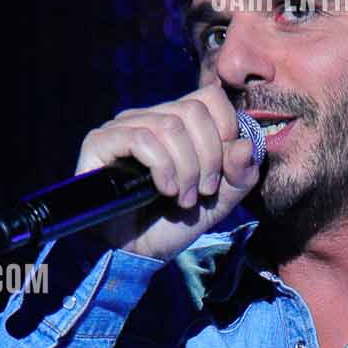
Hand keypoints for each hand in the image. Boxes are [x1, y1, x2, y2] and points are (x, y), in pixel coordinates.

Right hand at [77, 81, 264, 262]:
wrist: (140, 251)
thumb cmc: (175, 222)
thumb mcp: (220, 200)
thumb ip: (240, 175)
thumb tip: (246, 145)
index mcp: (179, 121)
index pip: (210, 96)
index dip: (226, 128)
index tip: (223, 168)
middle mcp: (150, 117)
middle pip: (193, 111)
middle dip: (208, 157)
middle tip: (203, 191)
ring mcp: (123, 127)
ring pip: (170, 126)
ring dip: (186, 168)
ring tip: (183, 198)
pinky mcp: (101, 142)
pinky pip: (140, 138)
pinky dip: (161, 167)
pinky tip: (164, 190)